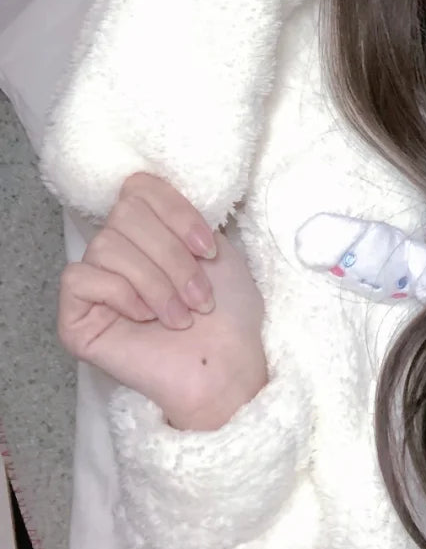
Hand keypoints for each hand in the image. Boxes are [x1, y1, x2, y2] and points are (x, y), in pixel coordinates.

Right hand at [58, 173, 267, 429]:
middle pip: (125, 214)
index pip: (139, 187)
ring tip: (182, 315)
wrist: (227, 364)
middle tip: (200, 296)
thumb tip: (149, 184)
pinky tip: (146, 319)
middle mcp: (118, 252)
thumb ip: (180, 212)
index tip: (209, 249)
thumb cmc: (227, 312)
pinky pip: (82, 278)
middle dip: (172, 256)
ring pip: (107, 245)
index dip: (176, 213)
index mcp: (150, 231)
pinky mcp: (75, 318)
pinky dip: (122, 294)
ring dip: (157, 281)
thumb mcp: (216, 247)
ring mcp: (94, 285)